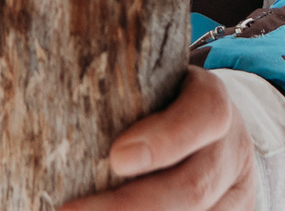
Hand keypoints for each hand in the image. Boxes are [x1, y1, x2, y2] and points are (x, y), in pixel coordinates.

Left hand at [60, 67, 254, 210]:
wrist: (213, 135)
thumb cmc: (163, 105)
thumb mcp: (152, 85)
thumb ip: (119, 91)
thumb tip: (50, 86)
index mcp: (212, 101)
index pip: (204, 115)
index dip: (165, 140)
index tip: (116, 158)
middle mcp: (229, 150)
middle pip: (192, 187)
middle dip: (131, 206)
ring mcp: (234, 194)